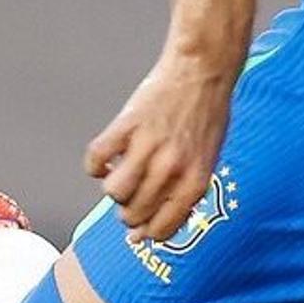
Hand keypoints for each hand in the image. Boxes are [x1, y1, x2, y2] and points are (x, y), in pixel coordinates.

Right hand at [85, 45, 239, 244]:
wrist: (203, 70)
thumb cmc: (207, 115)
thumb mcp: (207, 160)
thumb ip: (183, 195)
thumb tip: (149, 230)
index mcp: (195, 181)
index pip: (162, 229)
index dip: (146, 232)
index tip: (139, 226)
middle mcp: (171, 169)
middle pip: (133, 213)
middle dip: (127, 212)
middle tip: (130, 197)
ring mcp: (147, 147)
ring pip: (113, 192)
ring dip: (113, 189)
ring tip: (120, 175)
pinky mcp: (127, 126)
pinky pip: (96, 159)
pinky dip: (96, 165)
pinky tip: (108, 157)